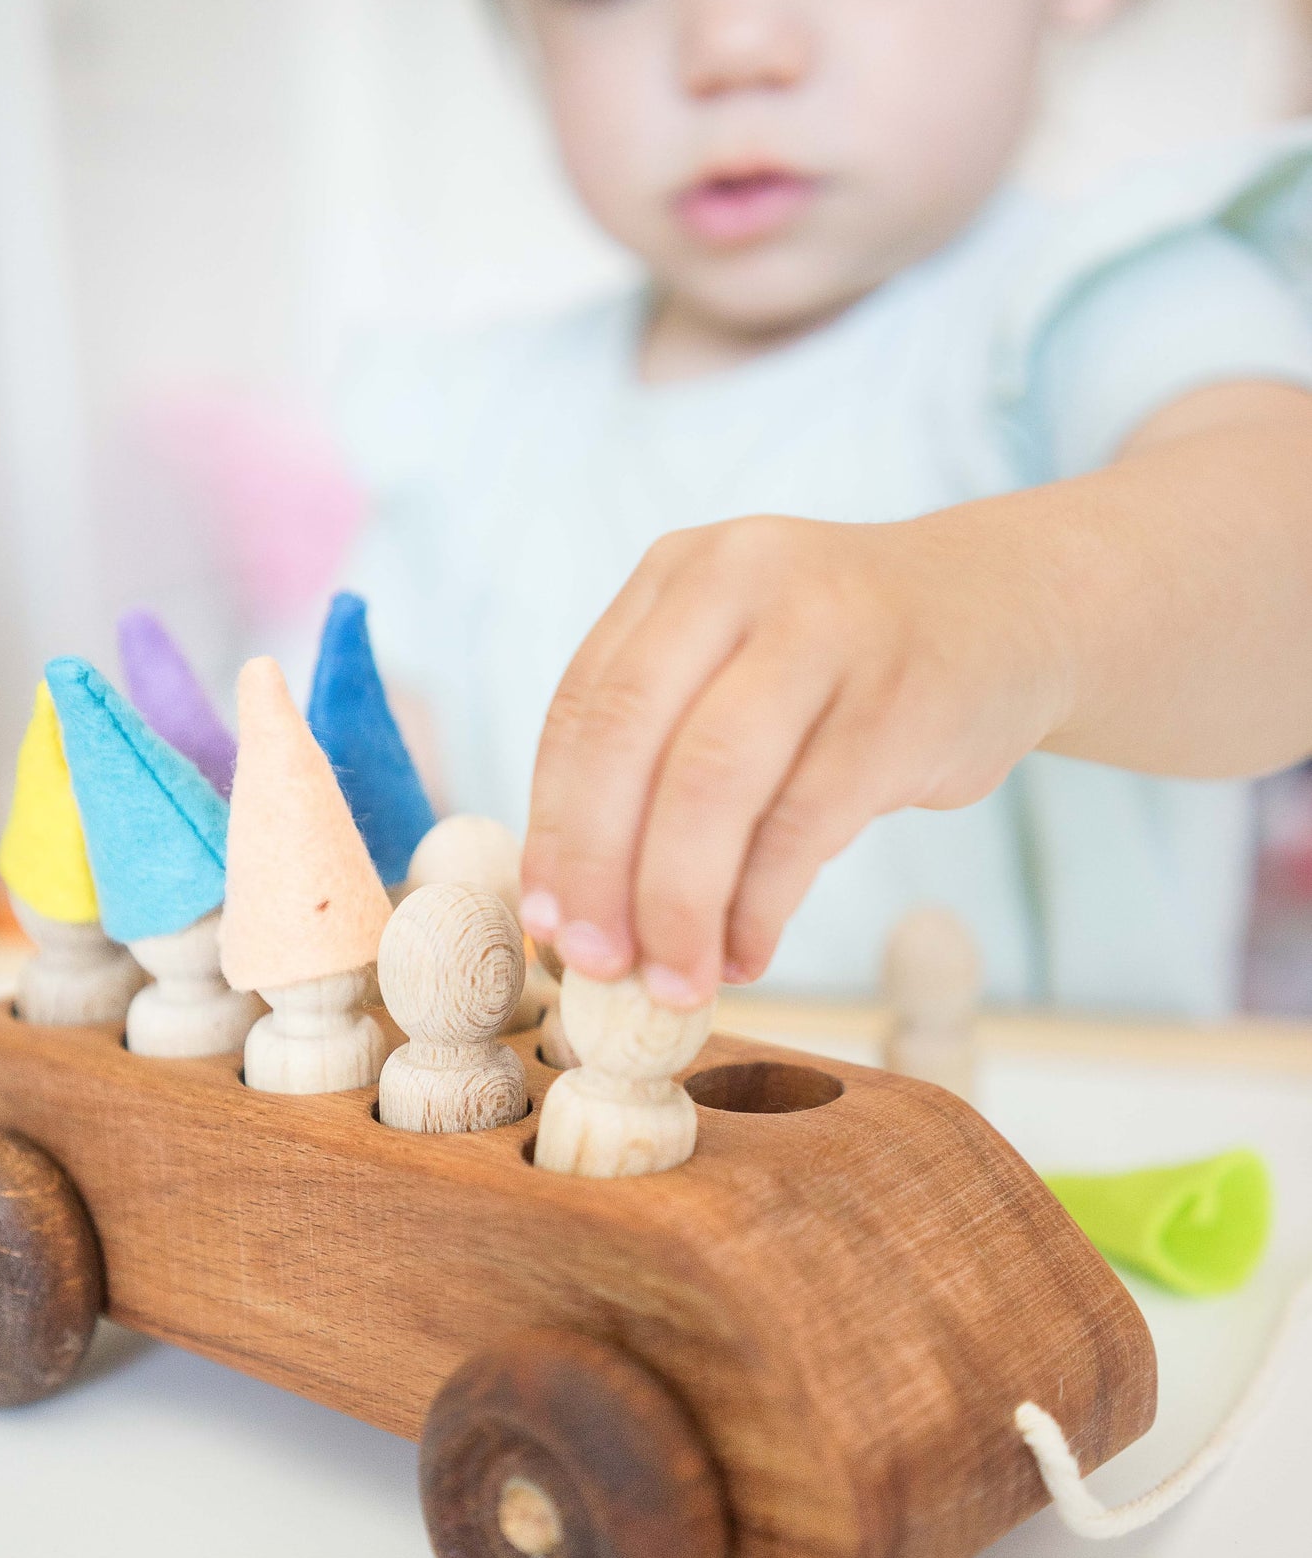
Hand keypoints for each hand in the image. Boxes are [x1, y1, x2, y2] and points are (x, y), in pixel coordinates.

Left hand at [519, 510, 1069, 1005]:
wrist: (1011, 610)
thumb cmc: (847, 665)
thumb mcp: (741, 657)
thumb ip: (662, 743)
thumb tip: (578, 904)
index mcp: (682, 575)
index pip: (585, 709)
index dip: (554, 825)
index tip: (545, 918)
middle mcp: (743, 583)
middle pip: (632, 744)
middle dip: (601, 871)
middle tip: (595, 963)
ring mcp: (825, 635)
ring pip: (712, 788)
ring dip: (679, 905)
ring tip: (674, 981)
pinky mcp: (898, 703)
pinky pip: (803, 826)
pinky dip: (760, 907)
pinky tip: (745, 952)